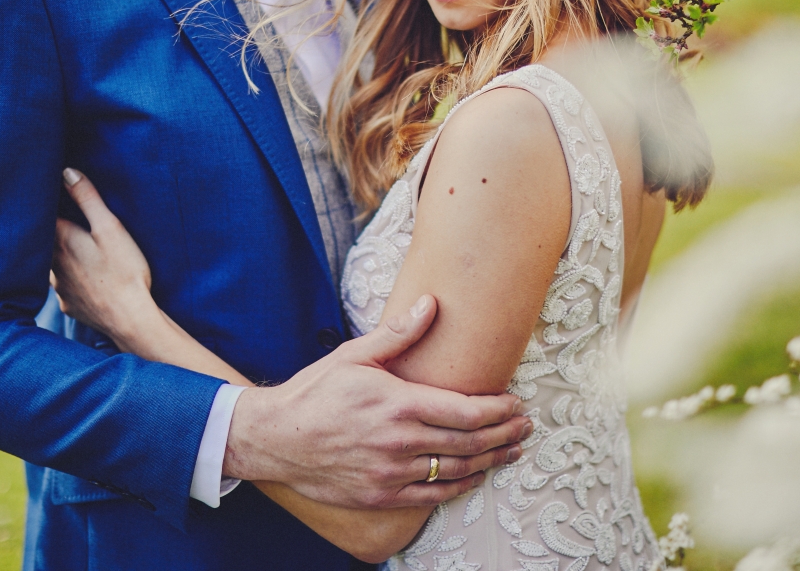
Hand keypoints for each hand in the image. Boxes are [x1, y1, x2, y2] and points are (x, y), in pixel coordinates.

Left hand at [52, 169, 160, 350]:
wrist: (130, 318)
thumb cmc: (124, 270)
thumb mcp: (110, 227)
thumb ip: (87, 198)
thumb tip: (66, 171)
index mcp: (60, 241)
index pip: (41, 216)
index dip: (45, 204)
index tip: (46, 193)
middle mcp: (52, 265)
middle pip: (43, 242)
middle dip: (49, 230)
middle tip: (59, 219)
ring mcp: (59, 288)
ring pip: (50, 266)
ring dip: (58, 257)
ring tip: (73, 250)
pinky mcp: (69, 305)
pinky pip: (63, 287)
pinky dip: (70, 280)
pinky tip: (84, 279)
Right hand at [225, 295, 533, 508]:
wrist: (274, 439)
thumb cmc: (315, 392)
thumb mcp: (353, 355)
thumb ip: (398, 333)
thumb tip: (432, 303)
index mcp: (398, 404)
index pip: (465, 411)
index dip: (497, 410)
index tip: (515, 404)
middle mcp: (400, 442)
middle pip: (469, 442)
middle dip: (503, 434)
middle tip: (525, 427)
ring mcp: (391, 472)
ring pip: (456, 470)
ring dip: (490, 460)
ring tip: (512, 450)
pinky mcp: (381, 495)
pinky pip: (432, 495)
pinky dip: (459, 486)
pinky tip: (475, 475)